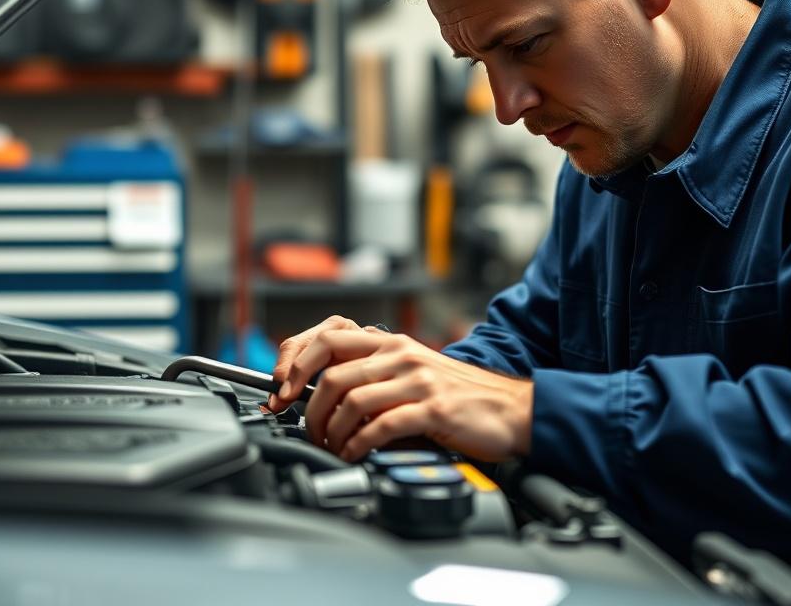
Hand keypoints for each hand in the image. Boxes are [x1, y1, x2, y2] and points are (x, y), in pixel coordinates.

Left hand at [272, 318, 533, 462]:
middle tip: (300, 426)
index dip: (295, 361)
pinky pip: (381, 426)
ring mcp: (416, 380)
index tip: (280, 389)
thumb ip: (371, 373)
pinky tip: (354, 454)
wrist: (510, 410)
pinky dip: (358, 444)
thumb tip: (319, 391)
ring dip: (329, 429)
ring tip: (328, 446)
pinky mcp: (433, 409)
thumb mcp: (410, 371)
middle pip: (330, 368)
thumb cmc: (457, 396)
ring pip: (350, 398)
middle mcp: (399, 354)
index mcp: (390, 342)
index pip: (327, 336)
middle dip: (304, 403)